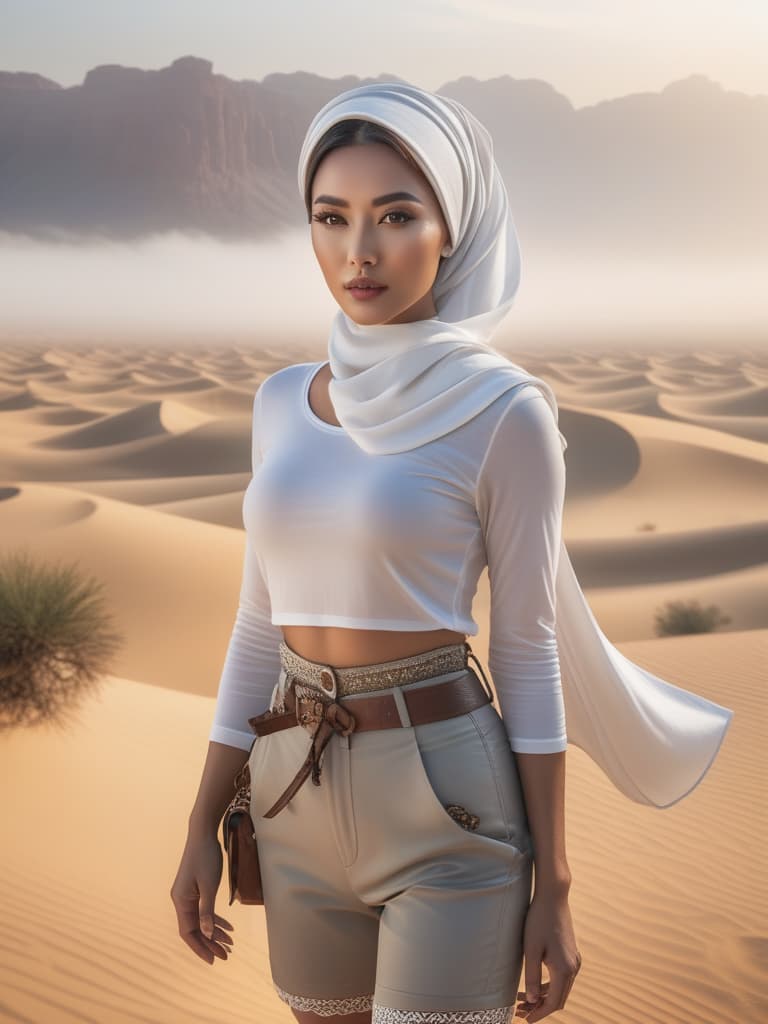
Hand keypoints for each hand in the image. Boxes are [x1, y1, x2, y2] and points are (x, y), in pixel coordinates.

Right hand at [170, 831, 234, 963]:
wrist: (203, 834)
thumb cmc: (206, 857)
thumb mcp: (209, 885)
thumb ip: (206, 911)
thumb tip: (207, 934)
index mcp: (181, 901)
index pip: (188, 932)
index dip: (200, 948)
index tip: (213, 960)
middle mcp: (181, 900)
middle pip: (194, 929)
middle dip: (210, 944)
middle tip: (227, 955)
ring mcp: (188, 895)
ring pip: (200, 921)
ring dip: (214, 933)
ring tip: (230, 944)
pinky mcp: (195, 889)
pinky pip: (203, 910)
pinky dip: (215, 919)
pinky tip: (228, 927)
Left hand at [514, 890, 581, 1020]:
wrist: (553, 897)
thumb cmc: (539, 920)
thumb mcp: (531, 949)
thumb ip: (531, 977)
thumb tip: (531, 1000)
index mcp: (564, 969)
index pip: (553, 1002)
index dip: (539, 1013)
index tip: (525, 1020)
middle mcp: (573, 967)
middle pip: (558, 998)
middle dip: (540, 1007)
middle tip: (520, 1011)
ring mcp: (574, 960)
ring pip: (560, 988)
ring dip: (543, 996)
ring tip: (522, 999)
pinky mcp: (570, 953)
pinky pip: (561, 977)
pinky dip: (548, 985)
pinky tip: (533, 984)